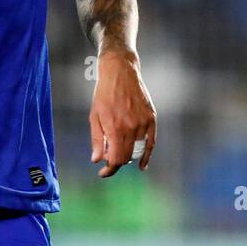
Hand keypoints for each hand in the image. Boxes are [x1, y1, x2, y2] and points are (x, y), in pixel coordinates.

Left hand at [90, 49, 156, 176]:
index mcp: (115, 127)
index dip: (109, 170)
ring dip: (128, 156)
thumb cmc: (104, 94)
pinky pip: (151, 142)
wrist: (120, 72)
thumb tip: (97, 160)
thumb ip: (97, 140)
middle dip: (117, 163)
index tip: (103, 173)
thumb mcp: (95, 116)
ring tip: (118, 151)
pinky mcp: (151, 118)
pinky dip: (147, 154)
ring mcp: (143, 122)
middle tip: (108, 161)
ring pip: (137, 150)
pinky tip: (142, 165)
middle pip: (127, 157)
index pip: (116, 159)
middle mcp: (131, 127)